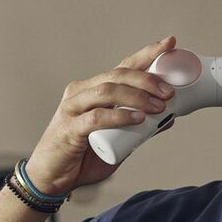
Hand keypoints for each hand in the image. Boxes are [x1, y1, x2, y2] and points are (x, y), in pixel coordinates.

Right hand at [25, 35, 177, 196]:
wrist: (52, 178)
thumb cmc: (82, 156)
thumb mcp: (118, 140)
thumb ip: (140, 129)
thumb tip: (169, 118)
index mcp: (93, 89)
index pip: (123, 66)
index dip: (146, 54)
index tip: (169, 43)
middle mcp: (81, 92)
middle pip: (117, 75)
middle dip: (146, 79)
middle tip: (168, 92)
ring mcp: (73, 108)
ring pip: (107, 91)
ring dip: (136, 96)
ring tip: (158, 106)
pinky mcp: (69, 128)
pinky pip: (96, 117)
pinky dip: (119, 116)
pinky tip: (137, 119)